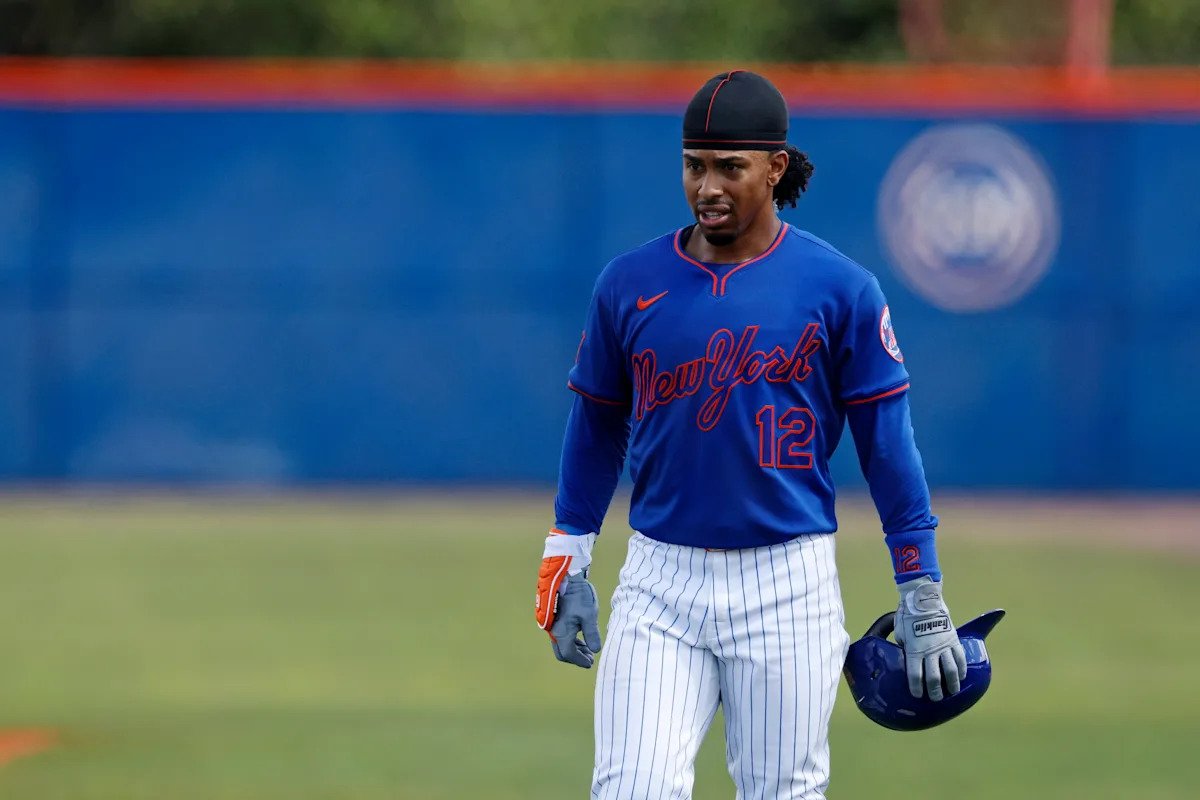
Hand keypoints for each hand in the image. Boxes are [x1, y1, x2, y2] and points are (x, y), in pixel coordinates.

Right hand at [548, 574, 602, 667]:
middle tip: (589, 658)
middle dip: (576, 657)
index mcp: (562, 633)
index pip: (570, 654)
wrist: (566, 576)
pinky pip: (561, 634)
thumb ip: (592, 634)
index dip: (580, 661)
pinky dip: (571, 639)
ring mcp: (552, 624)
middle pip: (562, 652)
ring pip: (561, 643)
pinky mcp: (554, 618)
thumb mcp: (589, 615)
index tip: (591, 663)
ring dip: (574, 648)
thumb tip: (596, 650)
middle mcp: (554, 631)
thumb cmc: (578, 595)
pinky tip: (581, 636)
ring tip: (588, 648)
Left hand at [893, 576, 967, 700]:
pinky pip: (960, 659)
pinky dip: (962, 669)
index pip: (915, 676)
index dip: (916, 688)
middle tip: (936, 698)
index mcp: (915, 651)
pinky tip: (961, 676)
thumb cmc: (907, 616)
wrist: (924, 600)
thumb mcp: (900, 633)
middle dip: (935, 691)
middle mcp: (930, 651)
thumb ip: (905, 647)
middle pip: (934, 678)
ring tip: (952, 691)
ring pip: (951, 671)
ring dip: (952, 684)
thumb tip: (906, 657)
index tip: (918, 695)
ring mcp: (944, 646)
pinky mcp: (954, 640)